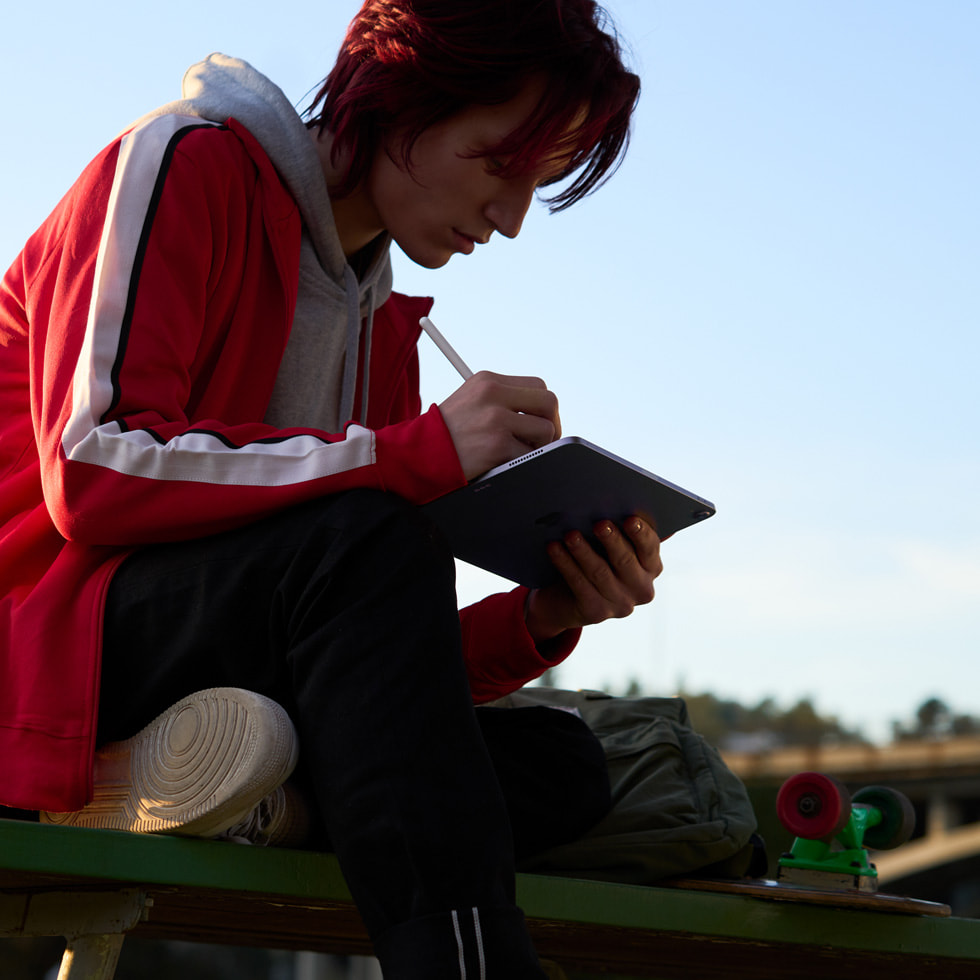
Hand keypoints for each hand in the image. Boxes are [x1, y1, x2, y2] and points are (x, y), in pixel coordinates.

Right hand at [439, 371, 560, 479]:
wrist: (417, 454)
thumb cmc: (445, 433)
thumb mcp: (470, 401)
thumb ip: (503, 400)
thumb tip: (542, 415)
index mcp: (488, 380)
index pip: (538, 385)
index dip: (544, 407)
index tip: (540, 422)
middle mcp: (493, 394)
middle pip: (548, 402)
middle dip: (552, 425)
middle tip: (543, 441)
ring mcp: (496, 419)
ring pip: (545, 431)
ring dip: (537, 447)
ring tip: (516, 453)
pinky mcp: (497, 445)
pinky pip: (529, 456)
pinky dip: (522, 464)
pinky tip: (503, 464)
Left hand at [524, 517, 662, 641]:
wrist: (566, 599)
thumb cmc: (594, 559)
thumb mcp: (607, 546)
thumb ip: (617, 529)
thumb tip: (614, 503)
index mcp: (651, 567)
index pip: (650, 548)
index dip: (640, 533)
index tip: (629, 518)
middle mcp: (641, 589)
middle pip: (625, 561)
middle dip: (611, 540)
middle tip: (598, 523)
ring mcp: (620, 605)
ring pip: (600, 573)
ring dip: (583, 551)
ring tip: (570, 534)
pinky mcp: (596, 613)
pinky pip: (579, 584)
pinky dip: (565, 564)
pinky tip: (554, 548)